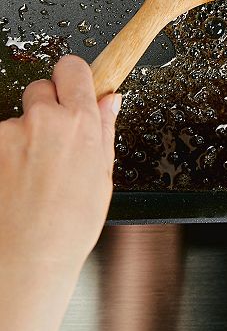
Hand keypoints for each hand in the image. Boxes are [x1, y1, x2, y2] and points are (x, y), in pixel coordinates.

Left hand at [0, 55, 119, 330]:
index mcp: (79, 122)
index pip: (73, 68)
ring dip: (21, 138)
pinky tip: (13, 184)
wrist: (24, 261)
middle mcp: (43, 120)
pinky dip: (4, 157)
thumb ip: (103, 130)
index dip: (72, 77)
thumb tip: (111, 100)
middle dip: (45, 107)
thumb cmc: (67, 227)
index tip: (73, 86)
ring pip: (15, 120)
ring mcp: (8, 135)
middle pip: (40, 88)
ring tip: (30, 177)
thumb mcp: (101, 175)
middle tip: (51, 141)